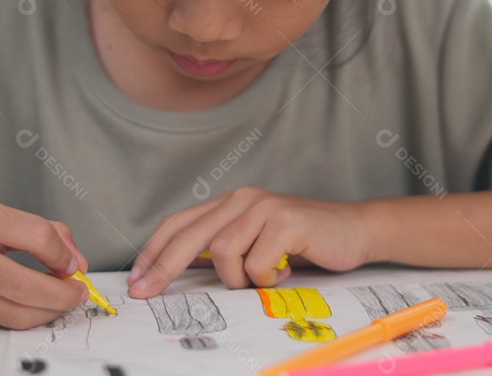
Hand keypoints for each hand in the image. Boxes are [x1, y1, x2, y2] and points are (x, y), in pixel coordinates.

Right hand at [0, 199, 89, 328]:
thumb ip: (36, 230)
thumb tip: (74, 260)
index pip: (36, 236)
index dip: (63, 255)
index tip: (73, 264)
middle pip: (26, 285)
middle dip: (63, 295)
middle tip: (79, 292)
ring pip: (14, 313)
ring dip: (48, 312)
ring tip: (62, 301)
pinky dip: (24, 316)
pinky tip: (34, 306)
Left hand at [127, 187, 373, 297]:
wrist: (355, 231)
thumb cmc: (304, 242)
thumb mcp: (256, 242)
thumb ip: (223, 248)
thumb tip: (177, 271)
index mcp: (231, 203)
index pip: (179, 223)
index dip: (153, 251)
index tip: (136, 279)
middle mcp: (243, 199)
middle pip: (190, 235)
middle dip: (163, 267)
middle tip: (145, 293)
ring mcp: (265, 207)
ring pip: (223, 252)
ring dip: (239, 278)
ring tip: (264, 278)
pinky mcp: (286, 222)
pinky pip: (257, 263)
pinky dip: (267, 278)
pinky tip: (286, 272)